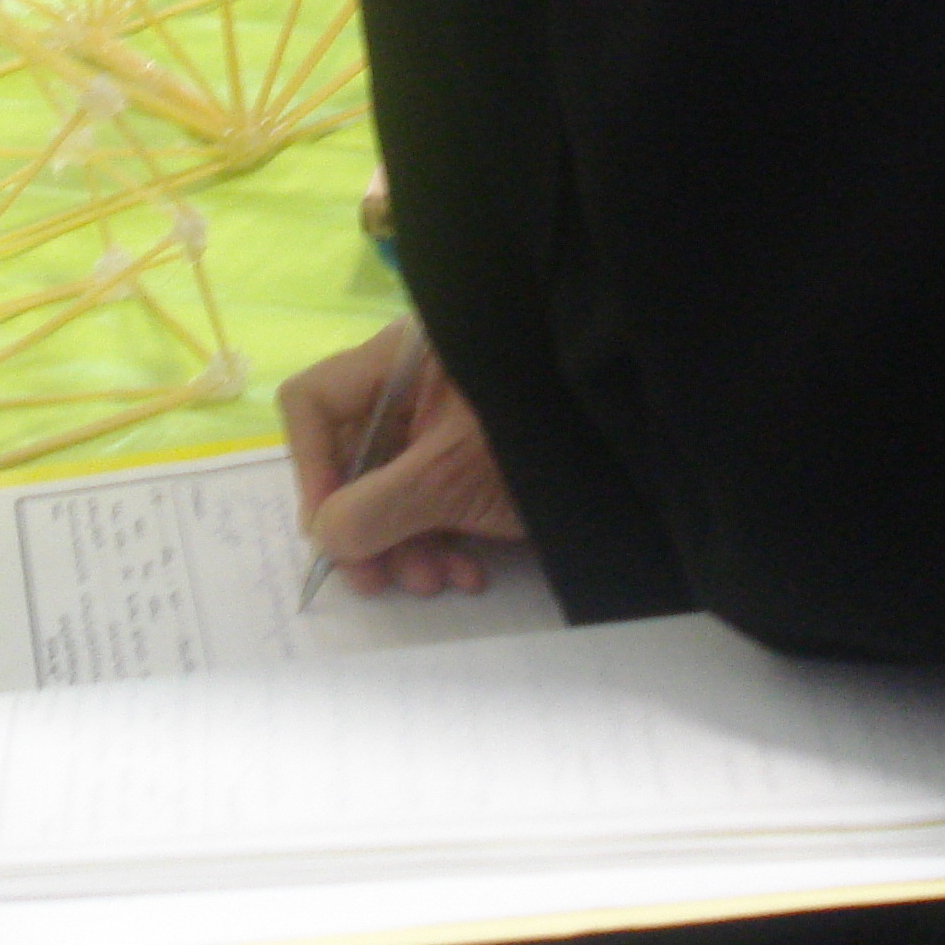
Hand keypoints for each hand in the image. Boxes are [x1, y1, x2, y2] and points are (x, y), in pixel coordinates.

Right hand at [278, 321, 523, 596]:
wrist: (632, 452)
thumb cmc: (532, 439)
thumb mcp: (448, 478)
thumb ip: (374, 509)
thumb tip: (322, 537)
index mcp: (398, 362)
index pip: (314, 402)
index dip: (311, 467)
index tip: (333, 529)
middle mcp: (413, 387)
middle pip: (353, 456)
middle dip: (365, 525)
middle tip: (378, 582)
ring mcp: (445, 425)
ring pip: (391, 489)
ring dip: (404, 545)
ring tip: (436, 581)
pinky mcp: (473, 462)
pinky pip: (433, 503)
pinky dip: (441, 541)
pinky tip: (469, 572)